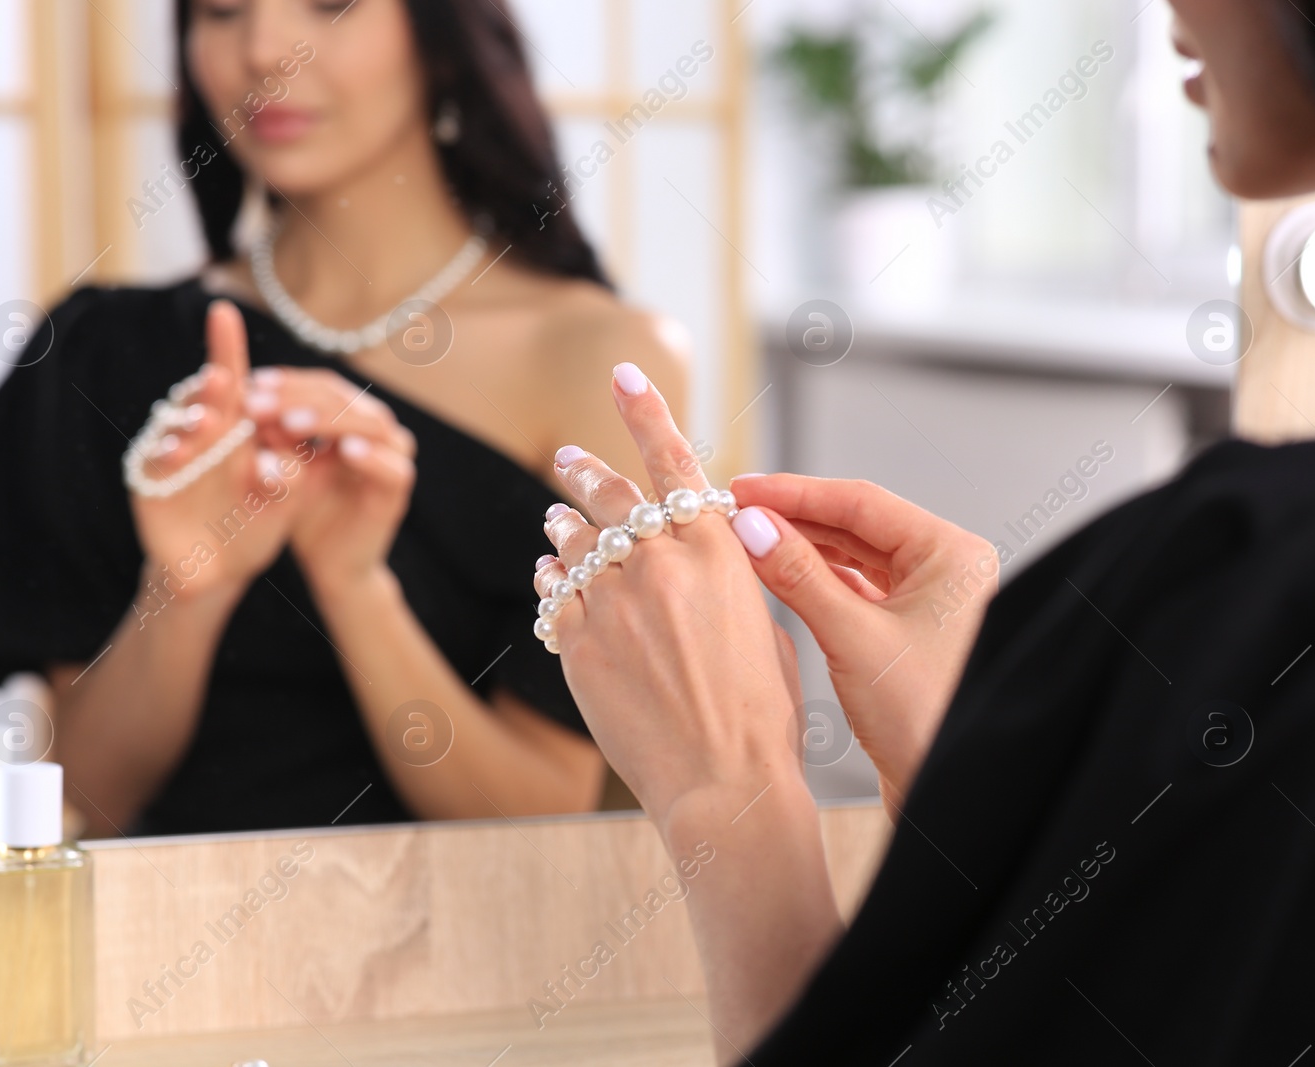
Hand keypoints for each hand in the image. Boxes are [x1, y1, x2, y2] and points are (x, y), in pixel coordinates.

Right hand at [128, 301, 298, 601]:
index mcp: (235, 428)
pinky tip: (181, 453)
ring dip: (190, 422)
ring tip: (208, 421)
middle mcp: (199, 433)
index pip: (234, 383)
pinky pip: (152, 463)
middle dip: (211, 388)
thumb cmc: (254, 525)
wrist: (218, 573)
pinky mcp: (147, 482)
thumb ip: (300, 466)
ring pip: (174, 427)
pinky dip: (167, 457)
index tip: (224, 313)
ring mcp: (170, 455)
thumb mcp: (286, 497)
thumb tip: (317, 434)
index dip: (225, 347)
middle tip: (224, 379)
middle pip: (200, 399)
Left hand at [243, 367, 416, 595]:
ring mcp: (394, 457)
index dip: (290, 382)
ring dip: (331, 420)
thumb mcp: (284, 467)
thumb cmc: (306, 512)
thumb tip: (250, 397)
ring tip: (291, 422)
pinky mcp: (399, 490)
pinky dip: (371, 456)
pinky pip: (392, 466)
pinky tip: (344, 450)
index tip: (252, 383)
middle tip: (260, 403)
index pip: (325, 386)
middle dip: (300, 398)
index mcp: (352, 419)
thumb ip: (275, 435)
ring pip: (372, 424)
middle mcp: (378, 431)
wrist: (331, 564)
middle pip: (346, 399)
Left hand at [534, 366, 802, 826]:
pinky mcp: (578, 640)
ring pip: (572, 539)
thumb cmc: (762, 712)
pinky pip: (553, 591)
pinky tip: (548, 576)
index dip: (644, 410)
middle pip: (610, 493)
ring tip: (554, 520)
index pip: (673, 458)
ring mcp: (612, 598)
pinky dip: (550, 578)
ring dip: (563, 524)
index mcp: (717, 547)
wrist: (721, 779)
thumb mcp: (766, 627)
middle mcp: (659, 559)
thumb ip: (729, 578)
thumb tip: (705, 559)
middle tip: (566, 458)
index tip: (620, 372)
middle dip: (584, 471)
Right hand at [725, 474, 998, 806]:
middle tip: (737, 513)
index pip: (861, 503)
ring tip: (747, 540)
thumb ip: (799, 576)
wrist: (945, 791)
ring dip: (801, 550)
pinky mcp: (906, 635)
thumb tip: (753, 527)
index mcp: (951, 555)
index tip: (744, 488)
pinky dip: (814, 583)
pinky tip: (776, 576)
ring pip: (852, 559)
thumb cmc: (925, 720)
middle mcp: (945, 571)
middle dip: (794, 519)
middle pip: (856, 527)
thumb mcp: (852, 639)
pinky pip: (854, 592)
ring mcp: (927, 603)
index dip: (795, 493)